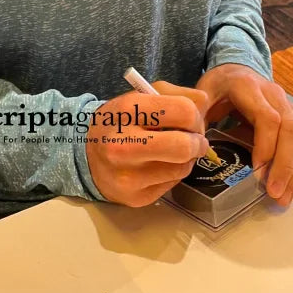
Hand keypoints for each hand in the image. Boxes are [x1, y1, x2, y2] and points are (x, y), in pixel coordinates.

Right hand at [86, 88, 210, 206]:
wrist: (87, 153)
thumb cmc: (122, 121)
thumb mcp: (142, 96)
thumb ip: (177, 95)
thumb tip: (205, 106)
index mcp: (127, 111)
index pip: (183, 111)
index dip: (196, 116)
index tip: (192, 119)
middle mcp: (123, 144)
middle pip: (184, 146)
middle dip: (199, 142)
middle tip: (195, 140)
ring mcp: (128, 176)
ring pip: (183, 168)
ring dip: (187, 158)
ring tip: (175, 151)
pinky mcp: (135, 197)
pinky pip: (173, 183)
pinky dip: (174, 172)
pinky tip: (161, 165)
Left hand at [196, 64, 292, 206]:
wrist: (237, 68)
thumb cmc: (219, 85)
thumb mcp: (202, 93)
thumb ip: (197, 116)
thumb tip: (197, 147)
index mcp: (249, 87)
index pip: (267, 117)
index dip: (265, 145)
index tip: (257, 171)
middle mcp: (274, 95)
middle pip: (290, 129)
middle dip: (284, 164)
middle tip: (272, 192)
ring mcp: (288, 107)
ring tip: (282, 198)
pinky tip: (288, 188)